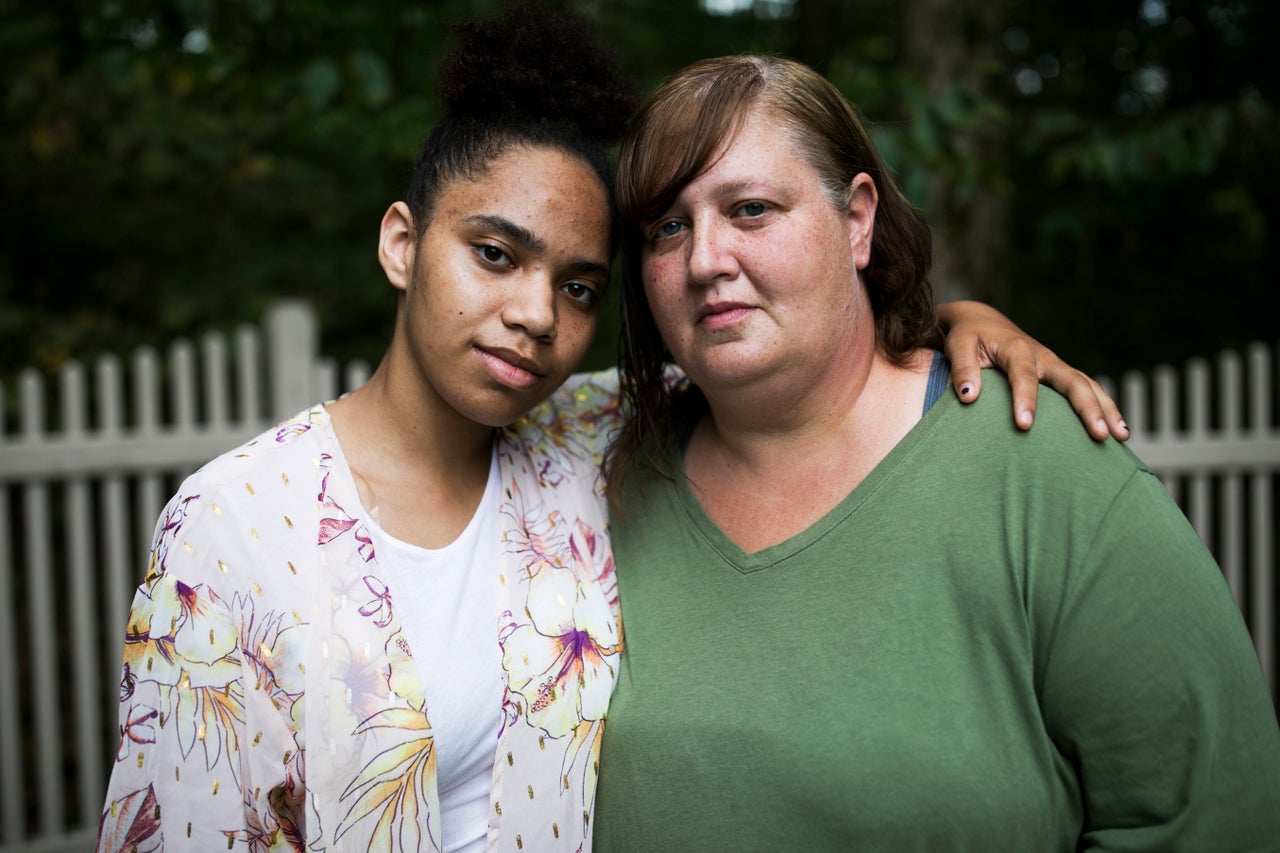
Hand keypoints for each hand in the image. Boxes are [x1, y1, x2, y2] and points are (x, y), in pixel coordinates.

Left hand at [937, 301, 1128, 441]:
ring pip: (1087, 385)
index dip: (1025, 400)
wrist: (982, 322)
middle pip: (1071, 381)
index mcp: (1017, 349)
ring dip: (1105, 409)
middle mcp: (1043, 356)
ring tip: (1120, 436)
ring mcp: (1055, 365)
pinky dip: (1104, 407)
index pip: (1023, 376)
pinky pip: (1088, 389)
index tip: (1024, 426)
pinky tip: (1118, 430)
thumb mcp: (958, 346)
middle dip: (1087, 408)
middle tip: (1099, 435)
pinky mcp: (1060, 374)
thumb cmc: (968, 337)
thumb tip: (969, 396)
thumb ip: (962, 368)